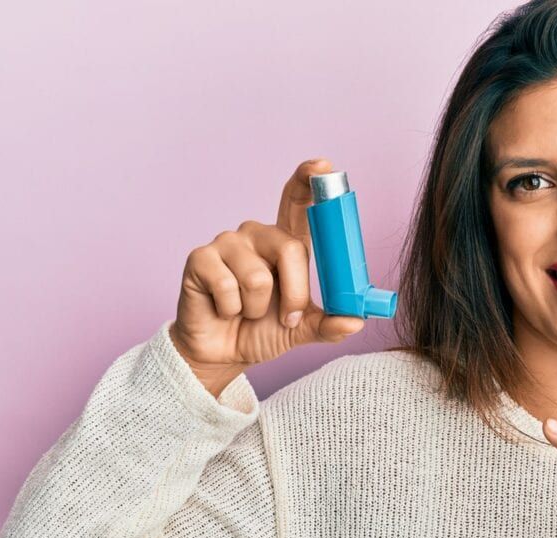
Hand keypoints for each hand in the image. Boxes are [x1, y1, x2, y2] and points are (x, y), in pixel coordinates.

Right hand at [170, 158, 366, 394]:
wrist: (223, 352)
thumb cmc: (262, 330)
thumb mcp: (302, 329)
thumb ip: (330, 323)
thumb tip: (356, 321)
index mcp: (285, 243)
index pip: (298, 202)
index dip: (308, 180)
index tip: (323, 166)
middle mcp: (257, 235)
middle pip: (289, 248)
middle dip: (294, 294)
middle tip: (285, 317)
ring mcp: (227, 243)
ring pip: (258, 277)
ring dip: (258, 308)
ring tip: (246, 311)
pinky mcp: (200, 258)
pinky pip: (227, 287)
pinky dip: (231, 310)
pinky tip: (223, 309)